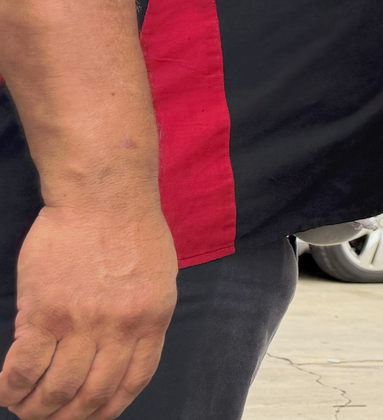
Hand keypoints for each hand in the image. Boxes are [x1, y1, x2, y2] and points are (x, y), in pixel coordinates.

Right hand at [0, 204, 175, 419]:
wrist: (103, 195)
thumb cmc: (130, 230)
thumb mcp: (157, 278)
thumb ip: (140, 319)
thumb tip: (117, 358)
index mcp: (152, 320)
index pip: (131, 383)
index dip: (107, 409)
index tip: (90, 418)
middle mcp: (120, 328)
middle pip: (92, 395)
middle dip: (67, 418)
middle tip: (48, 419)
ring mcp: (82, 323)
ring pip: (56, 390)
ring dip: (35, 409)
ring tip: (23, 409)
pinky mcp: (45, 314)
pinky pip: (24, 368)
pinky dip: (10, 388)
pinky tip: (3, 391)